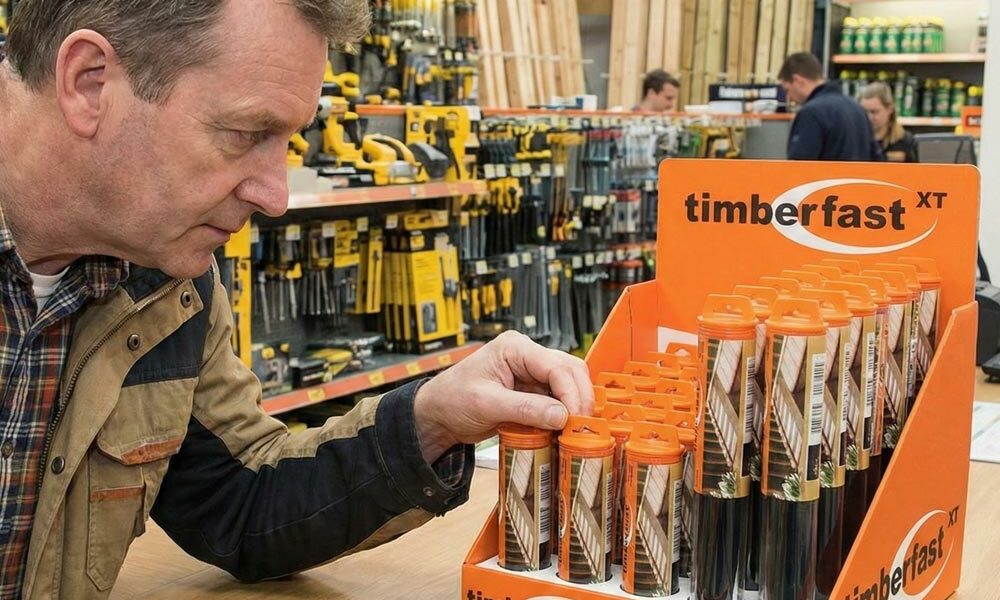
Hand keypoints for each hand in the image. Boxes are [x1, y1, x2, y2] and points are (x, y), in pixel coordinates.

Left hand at [413, 331, 593, 461]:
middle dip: (579, 398)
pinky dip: (563, 414)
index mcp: (515, 347)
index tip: (575, 419)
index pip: (556, 366)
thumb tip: (561, 416)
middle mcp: (527, 356)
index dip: (571, 393)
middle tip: (582, 426)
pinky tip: (562, 430)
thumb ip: (525, 408)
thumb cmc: (452, 399)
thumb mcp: (486, 404)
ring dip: (574, 407)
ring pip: (569, 385)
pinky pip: (558, 400)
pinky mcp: (532, 391)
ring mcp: (531, 373)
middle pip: (570, 371)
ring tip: (574, 431)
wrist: (438, 414)